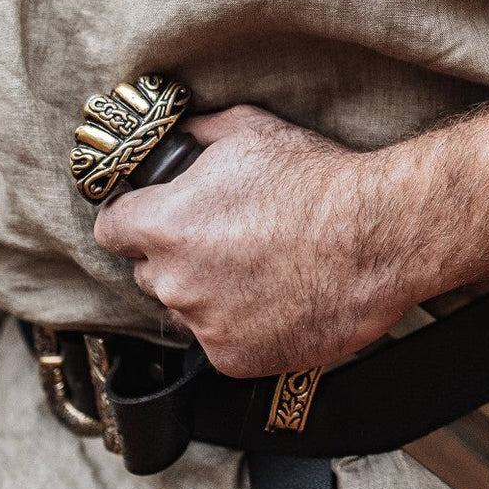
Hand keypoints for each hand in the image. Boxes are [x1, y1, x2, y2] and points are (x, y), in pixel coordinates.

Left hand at [93, 106, 429, 377]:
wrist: (377, 236)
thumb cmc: (318, 180)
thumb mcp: (251, 129)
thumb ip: (198, 133)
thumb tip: (177, 134)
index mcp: (164, 223)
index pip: (111, 230)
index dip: (134, 220)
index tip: (155, 220)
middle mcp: (174, 280)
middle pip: (149, 272)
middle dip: (177, 257)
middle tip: (228, 240)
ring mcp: (204, 324)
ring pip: (188, 309)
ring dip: (211, 293)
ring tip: (263, 268)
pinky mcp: (235, 359)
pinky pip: (222, 342)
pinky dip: (243, 326)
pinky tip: (278, 297)